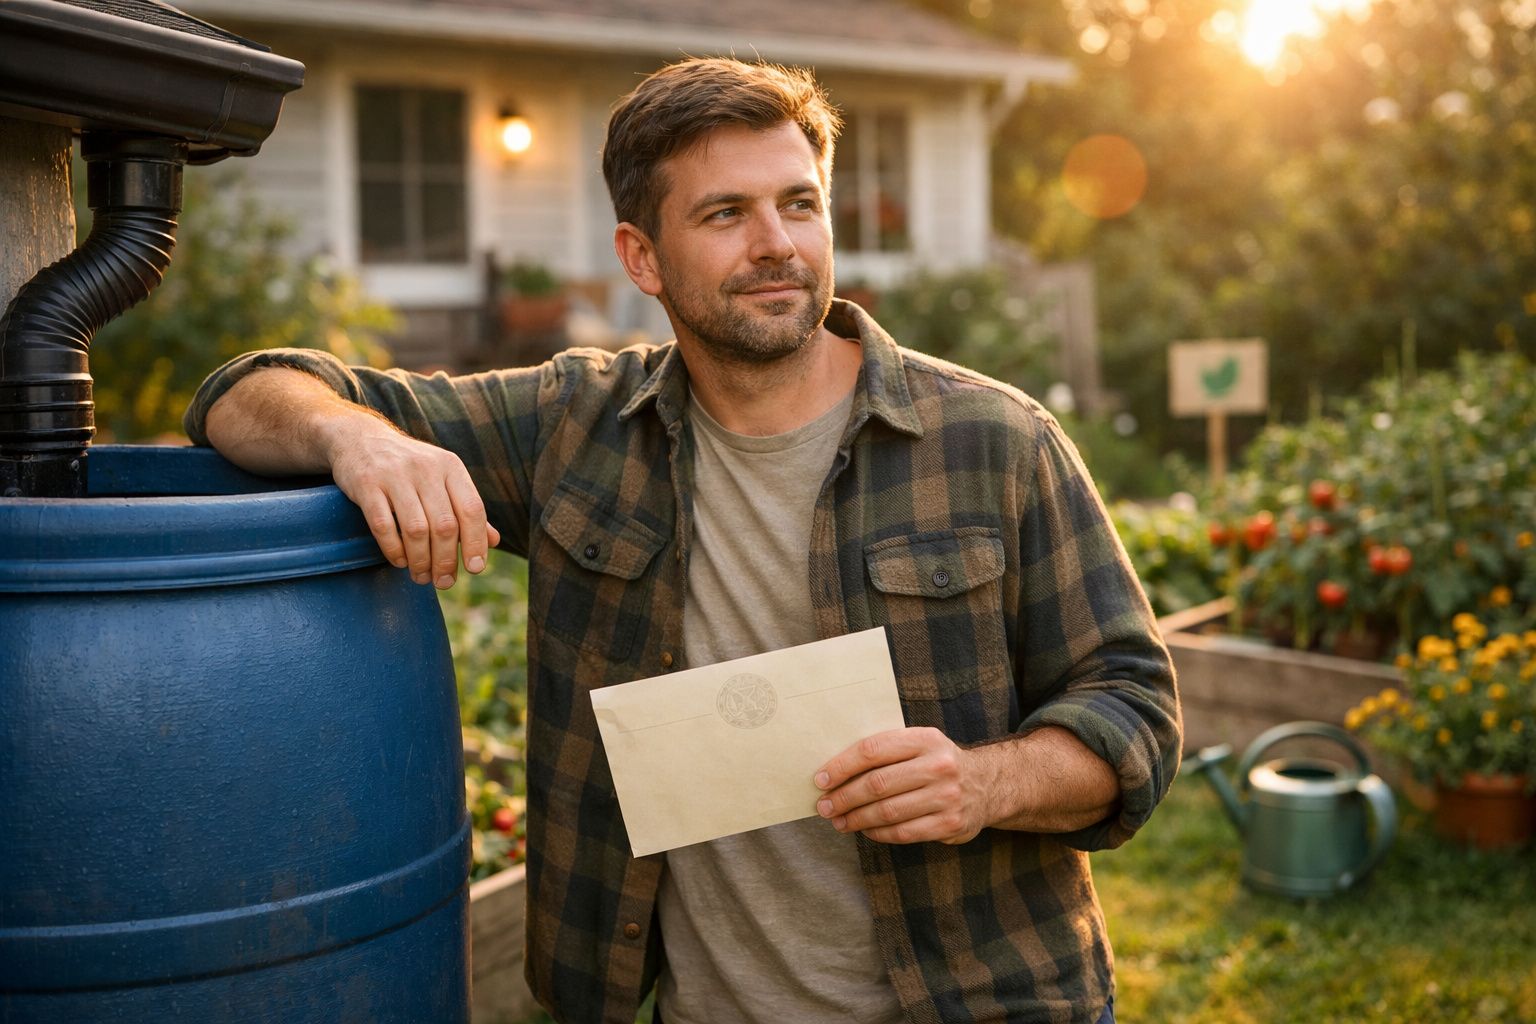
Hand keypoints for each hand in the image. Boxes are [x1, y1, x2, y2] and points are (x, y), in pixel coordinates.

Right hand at [325, 422, 499, 588]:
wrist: (361, 439)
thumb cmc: (410, 468)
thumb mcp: (442, 479)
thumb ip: (465, 508)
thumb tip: (493, 542)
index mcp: (450, 467)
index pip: (472, 509)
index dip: (476, 542)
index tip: (475, 569)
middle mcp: (426, 468)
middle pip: (445, 525)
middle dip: (446, 561)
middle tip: (443, 582)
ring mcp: (394, 475)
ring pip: (416, 529)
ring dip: (421, 560)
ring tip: (421, 576)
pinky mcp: (367, 484)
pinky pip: (384, 525)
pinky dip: (394, 550)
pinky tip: (400, 561)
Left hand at [813, 727, 993, 844]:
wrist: (987, 784)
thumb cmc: (937, 763)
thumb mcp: (920, 744)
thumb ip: (886, 751)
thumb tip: (835, 771)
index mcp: (925, 739)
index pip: (873, 750)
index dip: (842, 766)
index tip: (820, 779)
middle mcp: (939, 765)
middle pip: (877, 784)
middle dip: (844, 797)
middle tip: (824, 806)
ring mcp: (946, 796)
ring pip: (888, 812)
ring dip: (856, 819)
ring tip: (839, 821)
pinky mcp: (950, 824)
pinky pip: (903, 832)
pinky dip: (878, 833)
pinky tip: (865, 830)